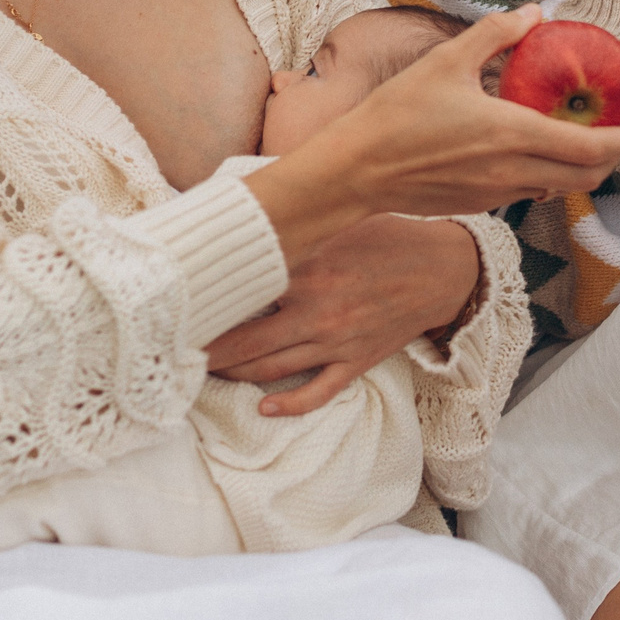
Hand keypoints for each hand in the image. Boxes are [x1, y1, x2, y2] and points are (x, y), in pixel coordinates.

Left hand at [205, 216, 480, 417]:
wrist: (444, 269)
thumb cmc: (388, 237)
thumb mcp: (340, 221)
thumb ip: (294, 224)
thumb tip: (243, 210)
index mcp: (308, 270)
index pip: (243, 293)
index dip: (207, 305)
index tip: (178, 310)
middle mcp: (317, 309)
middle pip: (246, 342)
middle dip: (207, 352)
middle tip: (175, 354)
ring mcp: (337, 341)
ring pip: (271, 369)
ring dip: (235, 375)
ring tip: (204, 374)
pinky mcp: (357, 362)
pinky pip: (317, 392)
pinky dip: (288, 405)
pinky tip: (263, 409)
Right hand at [246, 5, 619, 250]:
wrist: (357, 171)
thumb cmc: (396, 114)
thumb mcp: (445, 60)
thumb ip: (495, 34)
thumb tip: (535, 12)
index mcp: (512, 135)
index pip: (591, 147)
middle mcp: (514, 171)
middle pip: (588, 172)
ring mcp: (498, 193)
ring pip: (562, 183)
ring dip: (587, 163)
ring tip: (603, 135)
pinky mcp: (481, 204)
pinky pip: (532, 187)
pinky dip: (552, 170)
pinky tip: (546, 147)